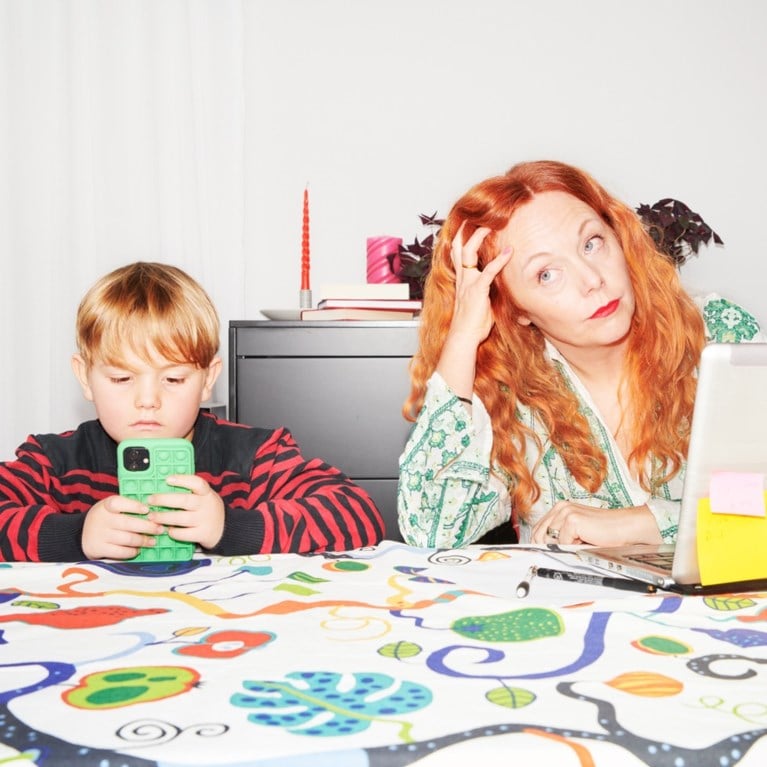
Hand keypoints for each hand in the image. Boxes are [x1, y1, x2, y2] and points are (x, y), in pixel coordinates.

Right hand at [82, 494, 164, 559]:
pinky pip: (120, 552)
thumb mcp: (113, 508)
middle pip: (128, 523)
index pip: (119, 503)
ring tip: (153, 541)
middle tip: (160, 529)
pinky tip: (138, 549)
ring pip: (127, 539)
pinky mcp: (97, 549)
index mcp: (106, 505)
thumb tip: (155, 512)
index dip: (134, 506)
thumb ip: (130, 507)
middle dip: (148, 527)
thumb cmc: (107, 518)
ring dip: (143, 541)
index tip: (147, 510)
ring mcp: (98, 534)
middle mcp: (101, 518)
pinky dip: (132, 551)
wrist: (82, 533)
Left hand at [147, 474, 224, 550]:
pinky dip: (173, 532)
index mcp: (207, 494)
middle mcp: (207, 506)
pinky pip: (184, 534)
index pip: (197, 483)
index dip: (183, 480)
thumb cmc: (207, 509)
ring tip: (152, 516)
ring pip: (181, 518)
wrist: (225, 529)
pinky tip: (167, 529)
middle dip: (165, 500)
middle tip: (150, 500)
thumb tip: (165, 485)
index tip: (168, 479)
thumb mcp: (205, 497)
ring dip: (164, 517)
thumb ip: (190, 492)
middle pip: (185, 500)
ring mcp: (205, 520)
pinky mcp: (202, 534)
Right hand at [436, 224, 512, 397]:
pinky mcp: (478, 290)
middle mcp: (463, 279)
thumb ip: (487, 294)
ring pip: (468, 253)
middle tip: (472, 218)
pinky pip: (488, 271)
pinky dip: (499, 260)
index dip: (460, 240)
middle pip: (457, 248)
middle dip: (464, 231)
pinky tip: (509, 252)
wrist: (464, 337)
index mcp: (462, 281)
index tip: (467, 227)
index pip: (457, 255)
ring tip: (489, 226)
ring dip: (478, 238)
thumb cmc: (472, 326)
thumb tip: (498, 292)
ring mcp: (469, 283)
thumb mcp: (480, 305)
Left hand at [530, 500, 662, 545]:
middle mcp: (561, 507)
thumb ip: (560, 536)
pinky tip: (585, 542)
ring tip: (579, 545)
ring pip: (549, 539)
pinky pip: (562, 542)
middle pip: (538, 534)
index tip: (542, 554)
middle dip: (547, 547)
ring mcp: (565, 512)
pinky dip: (572, 548)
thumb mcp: (576, 533)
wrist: (624, 527)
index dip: (539, 543)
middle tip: (562, 554)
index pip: (538, 528)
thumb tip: (542, 549)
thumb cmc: (604, 532)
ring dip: (563, 547)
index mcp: (560, 508)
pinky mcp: (572, 520)